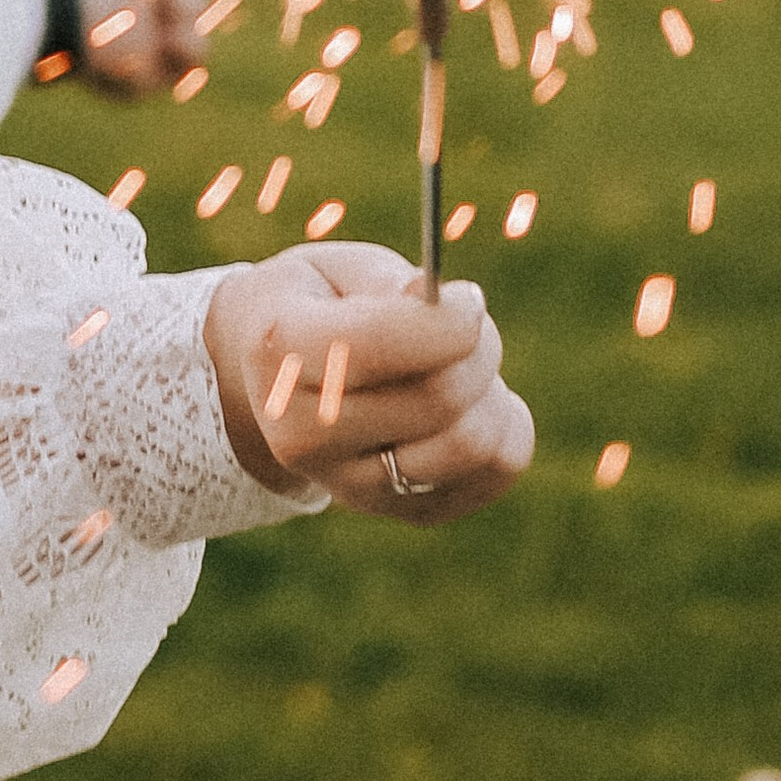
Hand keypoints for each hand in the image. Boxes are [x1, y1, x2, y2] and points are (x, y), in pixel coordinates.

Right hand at [203, 238, 533, 523]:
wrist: (276, 377)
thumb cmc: (317, 304)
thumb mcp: (337, 268)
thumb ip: (390, 285)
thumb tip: (453, 310)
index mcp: (280, 352)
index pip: (378, 345)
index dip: (446, 319)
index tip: (467, 296)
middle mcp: (306, 435)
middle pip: (437, 398)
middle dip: (477, 346)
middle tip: (471, 321)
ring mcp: (355, 487)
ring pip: (474, 443)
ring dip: (490, 389)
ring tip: (464, 363)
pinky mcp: (408, 512)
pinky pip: (498, 468)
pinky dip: (504, 424)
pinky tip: (471, 401)